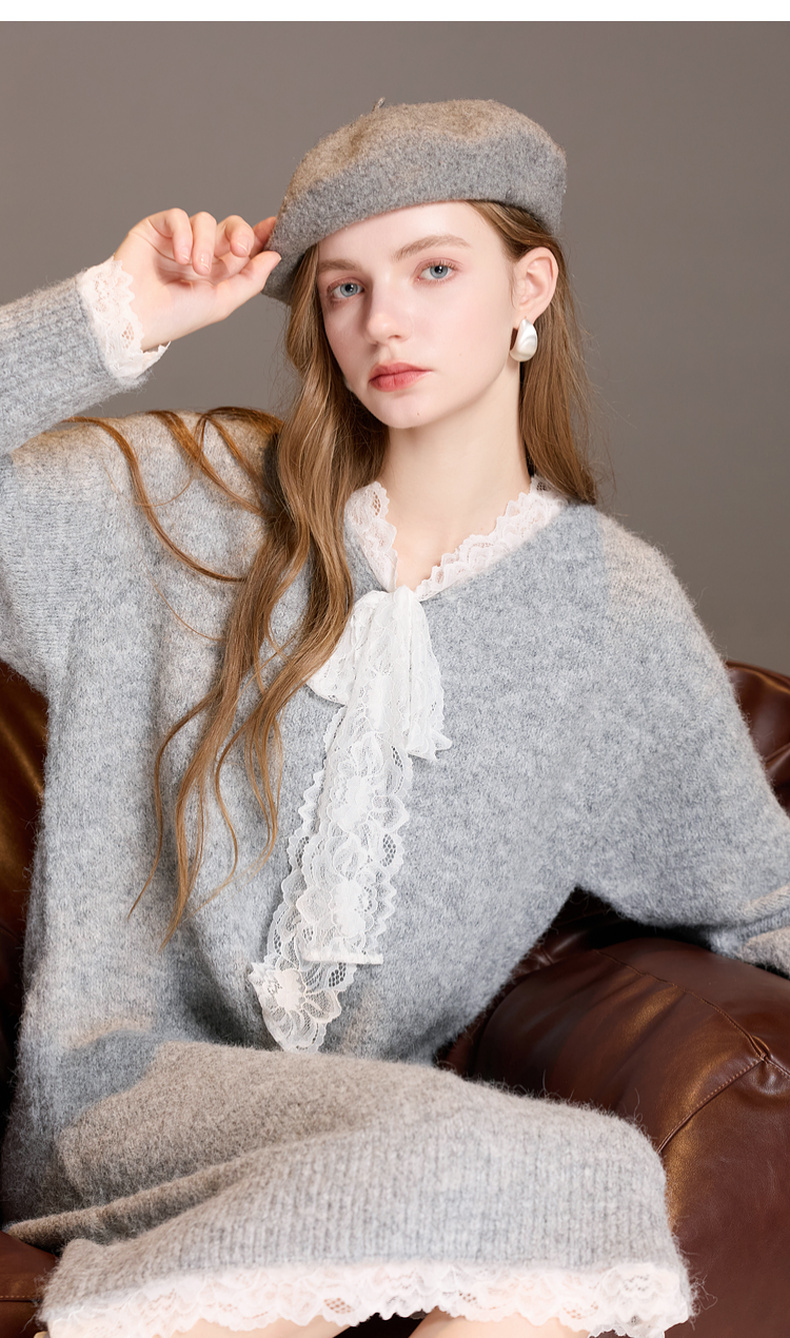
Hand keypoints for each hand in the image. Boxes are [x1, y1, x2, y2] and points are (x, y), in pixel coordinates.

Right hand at [113, 209, 281, 350]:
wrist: (134, 317)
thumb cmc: (175, 316)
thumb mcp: (222, 302)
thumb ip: (250, 280)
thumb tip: (275, 256)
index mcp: (217, 271)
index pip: (242, 246)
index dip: (259, 235)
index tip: (275, 227)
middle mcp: (199, 252)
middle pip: (229, 226)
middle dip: (239, 234)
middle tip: (238, 251)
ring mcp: (177, 239)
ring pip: (204, 220)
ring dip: (205, 244)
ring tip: (195, 269)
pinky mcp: (155, 229)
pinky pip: (177, 217)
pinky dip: (183, 234)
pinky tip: (180, 257)